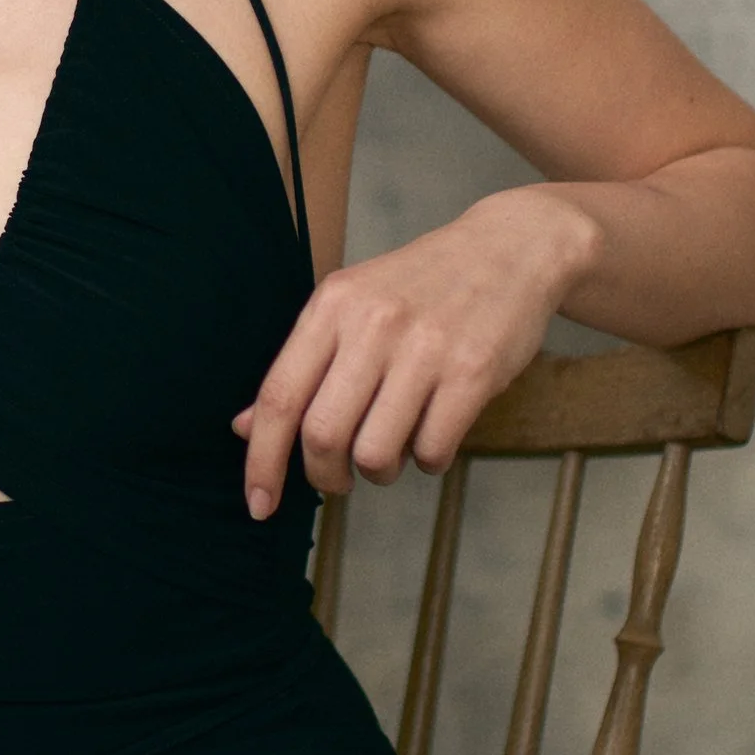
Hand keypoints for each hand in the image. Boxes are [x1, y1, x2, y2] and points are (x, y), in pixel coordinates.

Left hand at [234, 189, 603, 515]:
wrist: (509, 249)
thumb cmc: (421, 287)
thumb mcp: (350, 307)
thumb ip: (301, 366)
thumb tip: (245, 429)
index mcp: (332, 307)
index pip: (280, 397)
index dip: (262, 460)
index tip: (258, 505)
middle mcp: (373, 324)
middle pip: (323, 434)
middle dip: (324, 476)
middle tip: (338, 479)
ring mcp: (425, 348)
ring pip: (375, 452)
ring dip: (379, 471)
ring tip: (392, 449)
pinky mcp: (473, 372)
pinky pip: (432, 450)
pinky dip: (427, 460)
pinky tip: (433, 433)